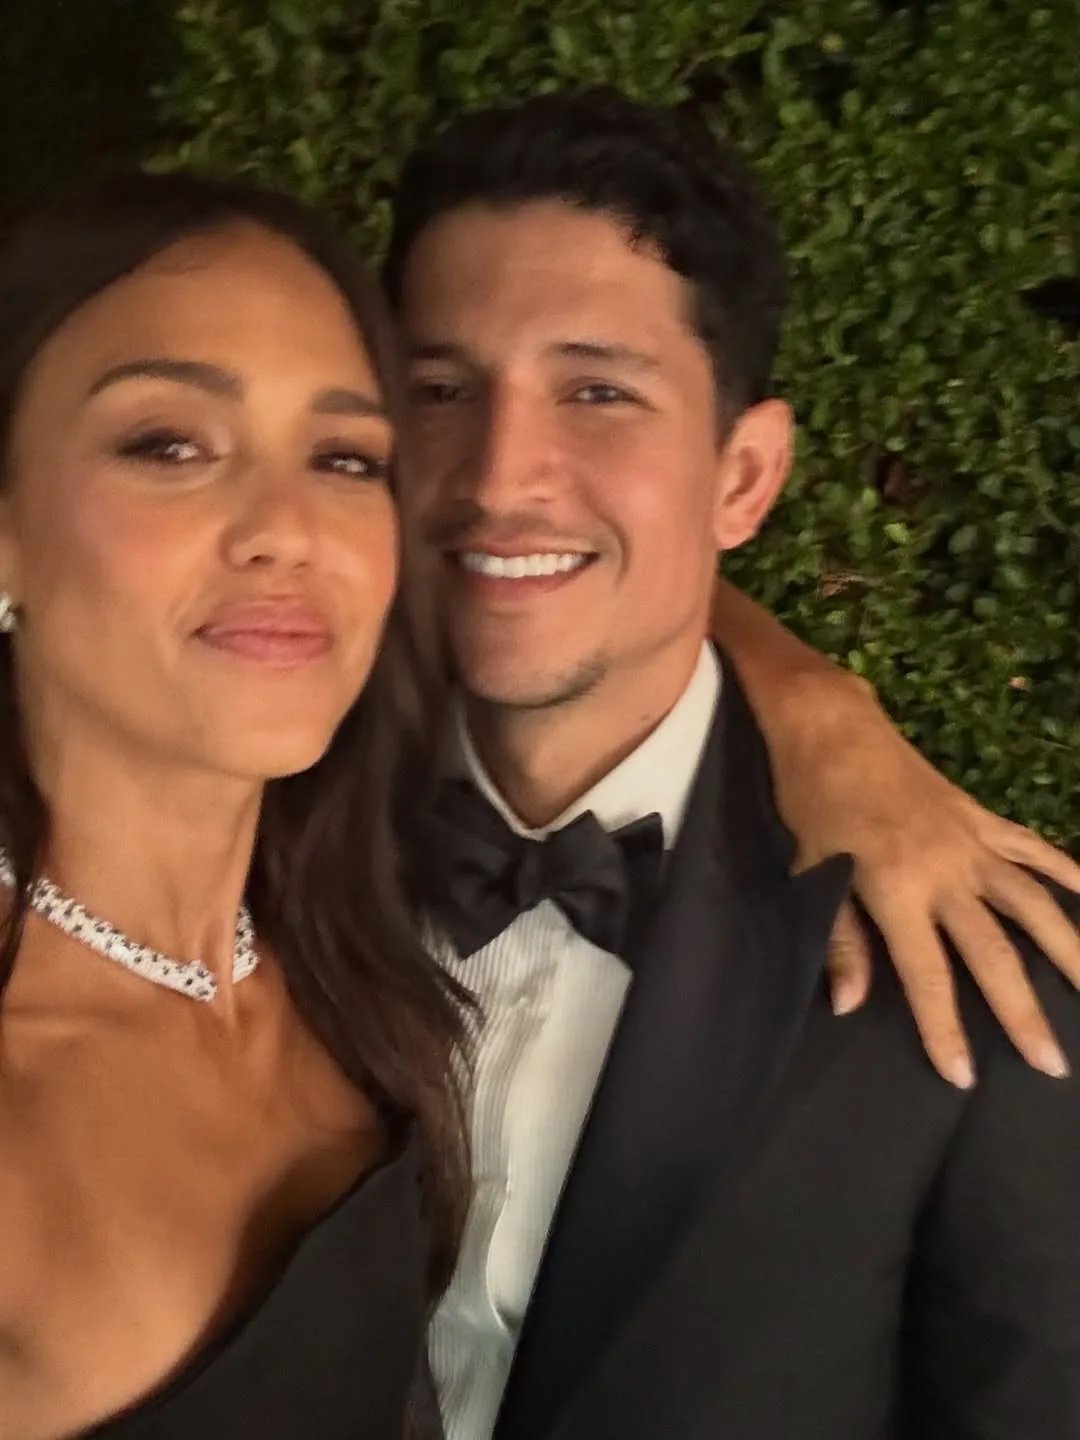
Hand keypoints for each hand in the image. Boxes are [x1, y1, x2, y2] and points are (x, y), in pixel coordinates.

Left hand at [772, 677, 1079, 1086]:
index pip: (927, 974)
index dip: (944, 1028)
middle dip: (1022, 1012)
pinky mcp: (981, 818)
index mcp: (897, 888)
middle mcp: (946, 871)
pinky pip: (1034, 851)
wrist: (832, 727)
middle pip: (993, 952)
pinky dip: (1069, 875)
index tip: (964, 1077)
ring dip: (1069, 951)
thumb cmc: (812, 801)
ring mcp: (971, 842)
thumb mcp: (810, 869)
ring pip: (1033, 904)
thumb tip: (848, 1005)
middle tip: (1052, 1065)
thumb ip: (837, 939)